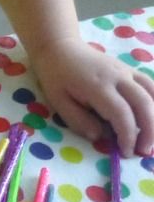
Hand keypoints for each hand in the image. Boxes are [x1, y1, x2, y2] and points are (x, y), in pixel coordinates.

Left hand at [31, 37, 153, 156]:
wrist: (60, 48)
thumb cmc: (56, 77)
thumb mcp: (59, 102)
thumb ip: (78, 121)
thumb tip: (99, 137)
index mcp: (98, 87)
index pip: (121, 114)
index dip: (128, 135)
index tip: (127, 152)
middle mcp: (118, 77)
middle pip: (144, 104)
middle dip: (149, 131)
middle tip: (145, 152)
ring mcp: (127, 71)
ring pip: (152, 94)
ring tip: (152, 140)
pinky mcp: (130, 70)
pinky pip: (150, 85)